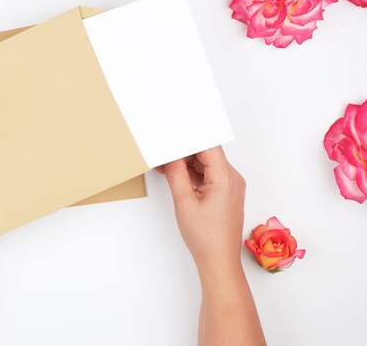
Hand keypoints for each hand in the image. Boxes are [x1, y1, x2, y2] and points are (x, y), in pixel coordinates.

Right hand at [160, 147, 265, 345]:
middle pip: (207, 152)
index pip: (208, 145)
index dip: (189, 137)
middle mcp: (232, 178)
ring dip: (186, 163)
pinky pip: (208, 174)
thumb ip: (176, 173)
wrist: (218, 261)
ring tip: (165, 167)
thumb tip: (170, 155)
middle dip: (184, 151)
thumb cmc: (205, 237)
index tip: (172, 134)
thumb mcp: (183, 201)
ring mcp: (230, 185)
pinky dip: (192, 173)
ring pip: (206, 163)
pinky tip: (176, 176)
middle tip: (163, 152)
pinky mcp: (225, 192)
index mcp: (225, 177)